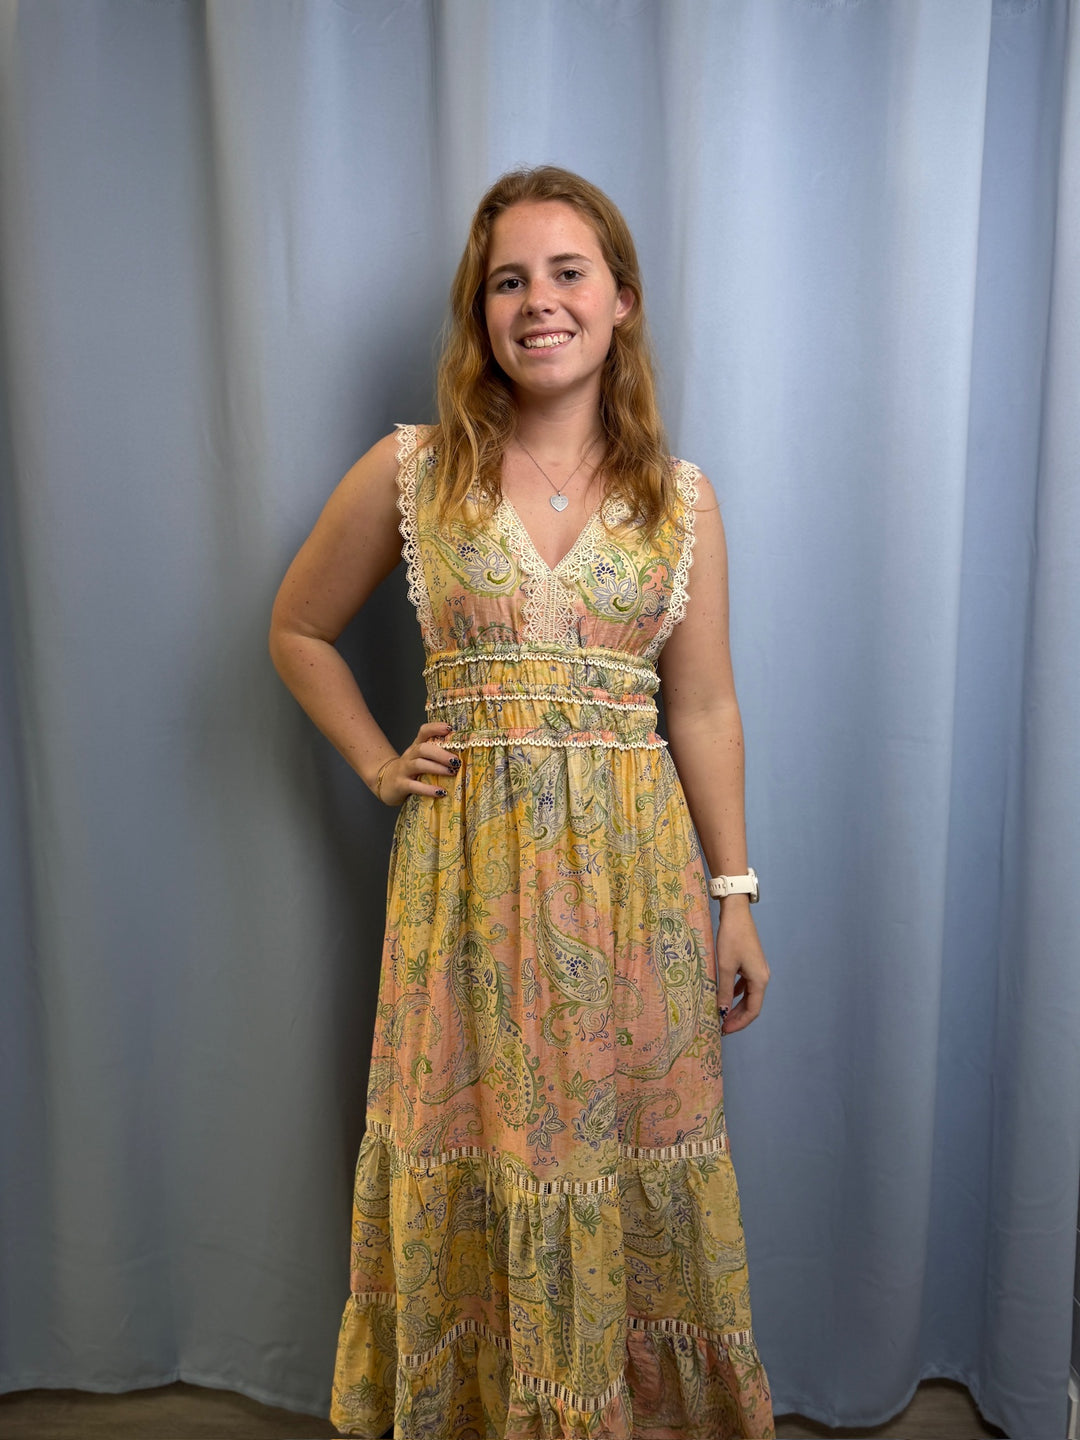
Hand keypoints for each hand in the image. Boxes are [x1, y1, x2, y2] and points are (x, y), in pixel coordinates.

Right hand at [374, 722, 459, 805]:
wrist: (386, 782)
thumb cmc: (410, 770)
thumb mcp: (421, 759)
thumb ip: (437, 756)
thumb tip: (464, 755)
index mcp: (416, 747)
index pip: (423, 732)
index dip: (435, 728)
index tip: (449, 728)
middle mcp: (409, 755)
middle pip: (423, 748)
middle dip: (441, 754)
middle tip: (456, 760)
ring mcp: (404, 770)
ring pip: (419, 765)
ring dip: (437, 768)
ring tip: (451, 772)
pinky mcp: (400, 785)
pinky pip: (414, 786)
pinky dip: (428, 789)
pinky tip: (440, 792)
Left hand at [714, 902, 769, 1033]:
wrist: (736, 913)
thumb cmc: (731, 938)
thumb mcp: (725, 966)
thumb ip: (724, 990)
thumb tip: (722, 1011)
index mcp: (760, 980)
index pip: (753, 1010)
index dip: (739, 1023)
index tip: (724, 1030)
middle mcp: (762, 976)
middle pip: (752, 1004)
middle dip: (737, 1017)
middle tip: (721, 1026)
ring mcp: (757, 969)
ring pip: (748, 995)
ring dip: (736, 1006)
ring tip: (721, 1014)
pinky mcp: (751, 963)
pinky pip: (745, 984)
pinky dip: (736, 992)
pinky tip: (725, 995)